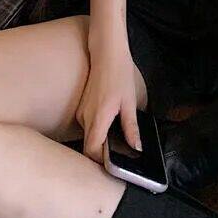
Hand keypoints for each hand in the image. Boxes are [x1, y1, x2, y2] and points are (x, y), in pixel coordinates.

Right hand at [76, 33, 141, 163]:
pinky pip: (88, 126)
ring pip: (89, 136)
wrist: (106, 52)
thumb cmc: (119, 74)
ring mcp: (81, 112)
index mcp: (98, 118)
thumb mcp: (129, 101)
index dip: (100, 162)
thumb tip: (136, 147)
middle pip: (89, 146)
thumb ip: (131, 127)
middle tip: (119, 156)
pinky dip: (98, 130)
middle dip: (102, 154)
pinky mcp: (82, 108)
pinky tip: (111, 124)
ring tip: (117, 141)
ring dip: (101, 141)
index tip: (114, 165)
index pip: (92, 151)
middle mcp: (85, 118)